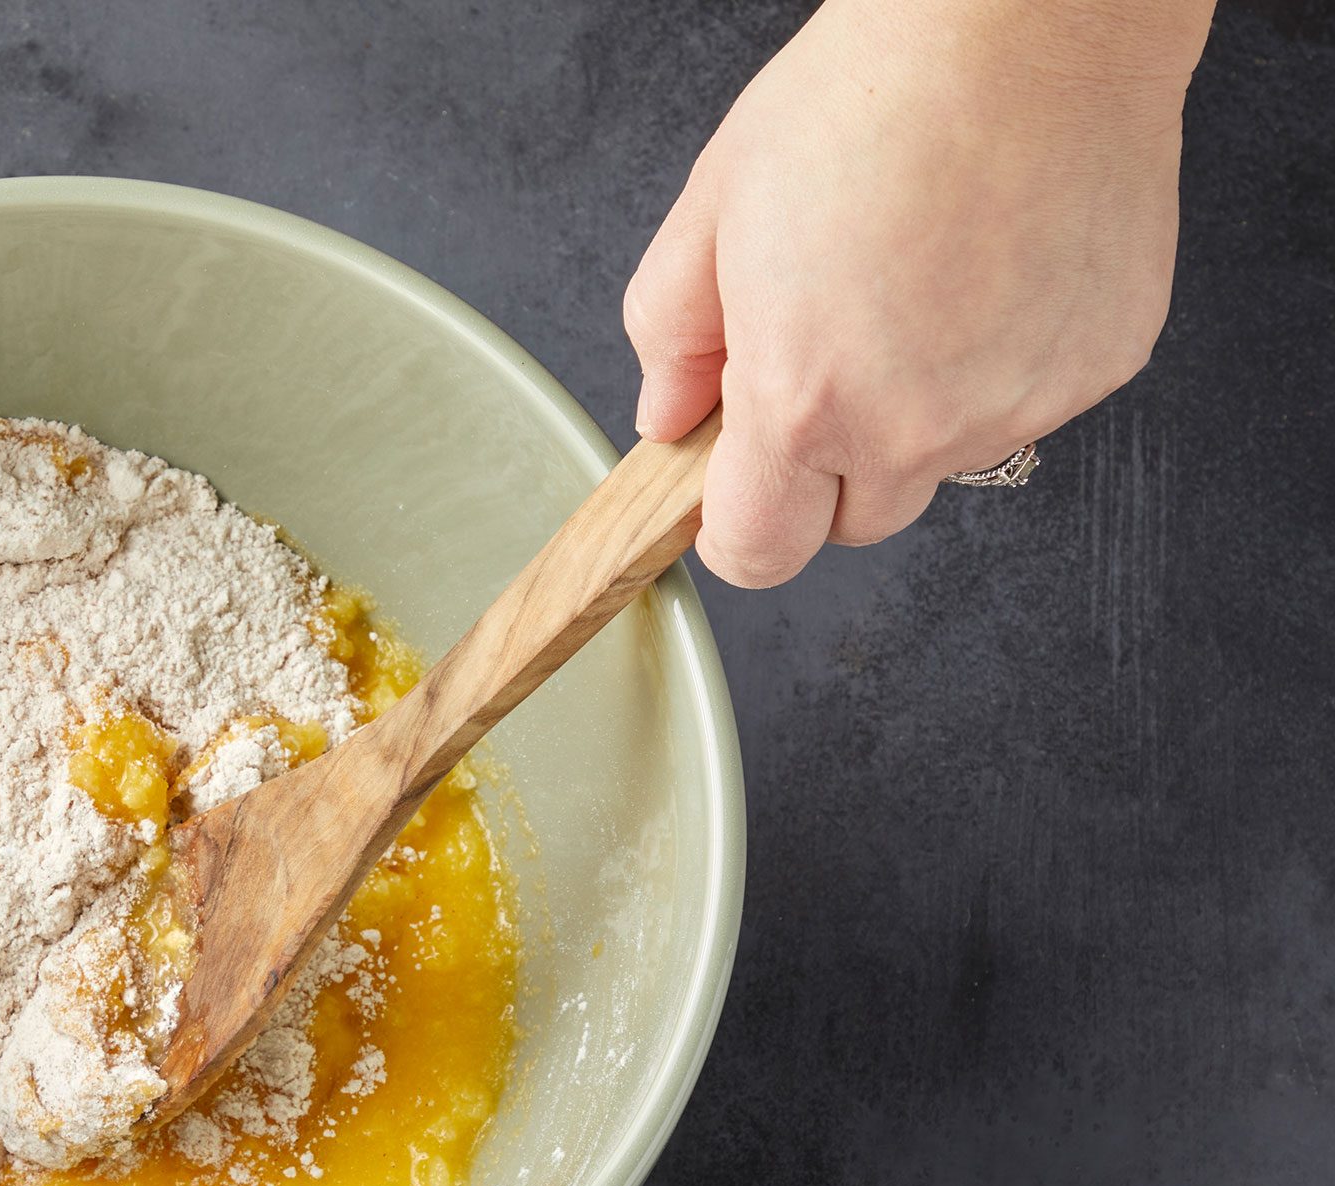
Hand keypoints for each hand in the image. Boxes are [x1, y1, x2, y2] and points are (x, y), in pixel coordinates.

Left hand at [623, 0, 1209, 586]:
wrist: (1027, 25)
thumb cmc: (873, 94)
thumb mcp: (713, 210)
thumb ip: (674, 337)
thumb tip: (668, 413)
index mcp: (807, 403)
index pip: (758, 553)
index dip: (737, 523)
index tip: (736, 484)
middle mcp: (917, 428)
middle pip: (855, 519)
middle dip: (827, 465)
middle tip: (828, 348)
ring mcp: (1017, 405)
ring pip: (945, 459)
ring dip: (920, 409)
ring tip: (915, 285)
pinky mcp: (1096, 368)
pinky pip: (1025, 403)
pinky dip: (1000, 361)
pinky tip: (988, 268)